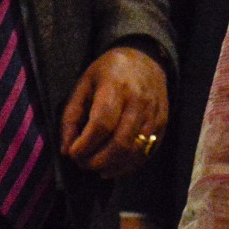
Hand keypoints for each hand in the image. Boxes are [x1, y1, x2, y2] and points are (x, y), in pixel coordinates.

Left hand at [60, 45, 167, 177]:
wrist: (145, 59)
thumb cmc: (108, 72)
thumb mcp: (83, 85)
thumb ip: (71, 117)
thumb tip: (66, 150)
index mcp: (116, 86)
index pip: (102, 123)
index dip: (86, 144)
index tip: (73, 154)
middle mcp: (138, 101)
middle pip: (120, 142)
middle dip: (98, 160)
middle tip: (82, 164)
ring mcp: (153, 114)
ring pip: (135, 151)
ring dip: (113, 166)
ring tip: (95, 168)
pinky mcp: (162, 124)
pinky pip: (147, 152)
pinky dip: (128, 166)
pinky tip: (113, 168)